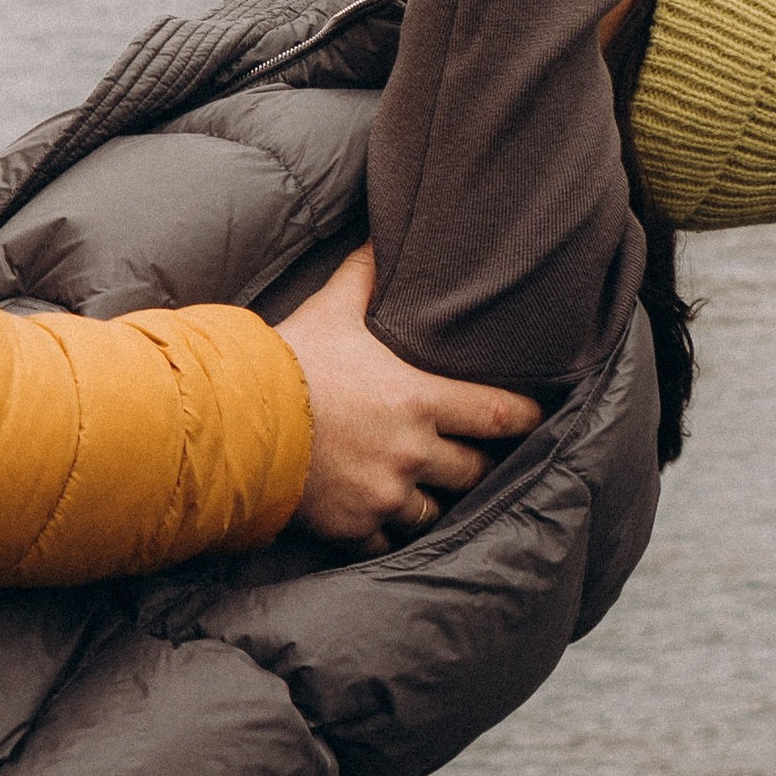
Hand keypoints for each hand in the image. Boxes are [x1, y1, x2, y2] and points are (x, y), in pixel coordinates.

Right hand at [279, 239, 542, 552]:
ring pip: (435, 511)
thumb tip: (379, 234)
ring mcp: (384, 495)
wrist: (236, 420)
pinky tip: (383, 521)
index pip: (497, 414)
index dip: (525, 418)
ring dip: (435, 501)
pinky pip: (387, 541)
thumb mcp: (331, 308)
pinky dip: (388, 532)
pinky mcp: (353, 527)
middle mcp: (411, 453)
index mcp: (418, 400)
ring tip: (431, 492)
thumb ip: (364, 274)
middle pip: (475, 471)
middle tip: (481, 460)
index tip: (539, 419)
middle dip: (480, 466)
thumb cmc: (289, 360)